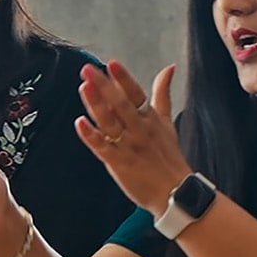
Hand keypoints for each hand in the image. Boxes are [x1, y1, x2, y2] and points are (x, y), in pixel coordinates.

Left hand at [73, 60, 191, 212]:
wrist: (175, 192)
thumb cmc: (168, 156)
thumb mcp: (168, 121)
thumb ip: (163, 93)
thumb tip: (169, 68)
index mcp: (150, 117)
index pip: (136, 93)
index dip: (124, 78)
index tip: (112, 64)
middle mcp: (139, 129)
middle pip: (120, 104)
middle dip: (104, 85)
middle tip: (88, 70)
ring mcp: (128, 146)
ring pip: (110, 121)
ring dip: (97, 104)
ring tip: (84, 88)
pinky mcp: (118, 163)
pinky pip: (102, 147)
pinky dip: (91, 135)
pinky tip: (81, 123)